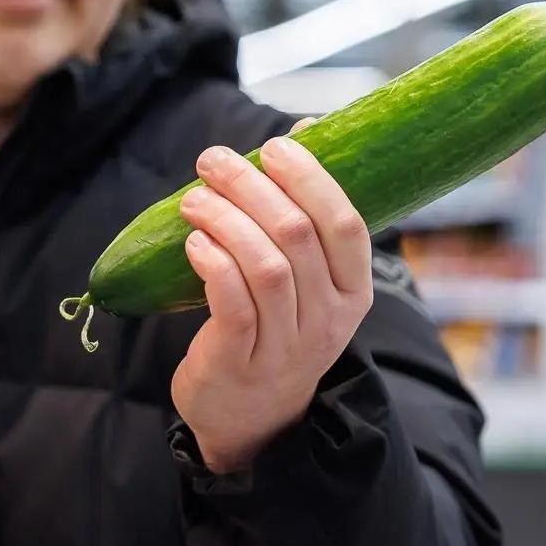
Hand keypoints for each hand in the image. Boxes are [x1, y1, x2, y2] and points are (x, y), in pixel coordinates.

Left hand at [171, 118, 371, 473]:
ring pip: (265, 267)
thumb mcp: (308, 277)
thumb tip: (307, 129)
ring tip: (194, 199)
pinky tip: (193, 243)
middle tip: (213, 161)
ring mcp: (287, 344)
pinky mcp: (241, 362)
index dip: (311, 178)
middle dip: (251, 187)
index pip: (345, 224)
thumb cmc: (276, 325)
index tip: (274, 146)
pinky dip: (212, 264)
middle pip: (296, 236)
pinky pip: (232, 304)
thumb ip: (306, 210)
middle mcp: (328, 318)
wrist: (252, 416)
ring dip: (225, 220)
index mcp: (352, 290)